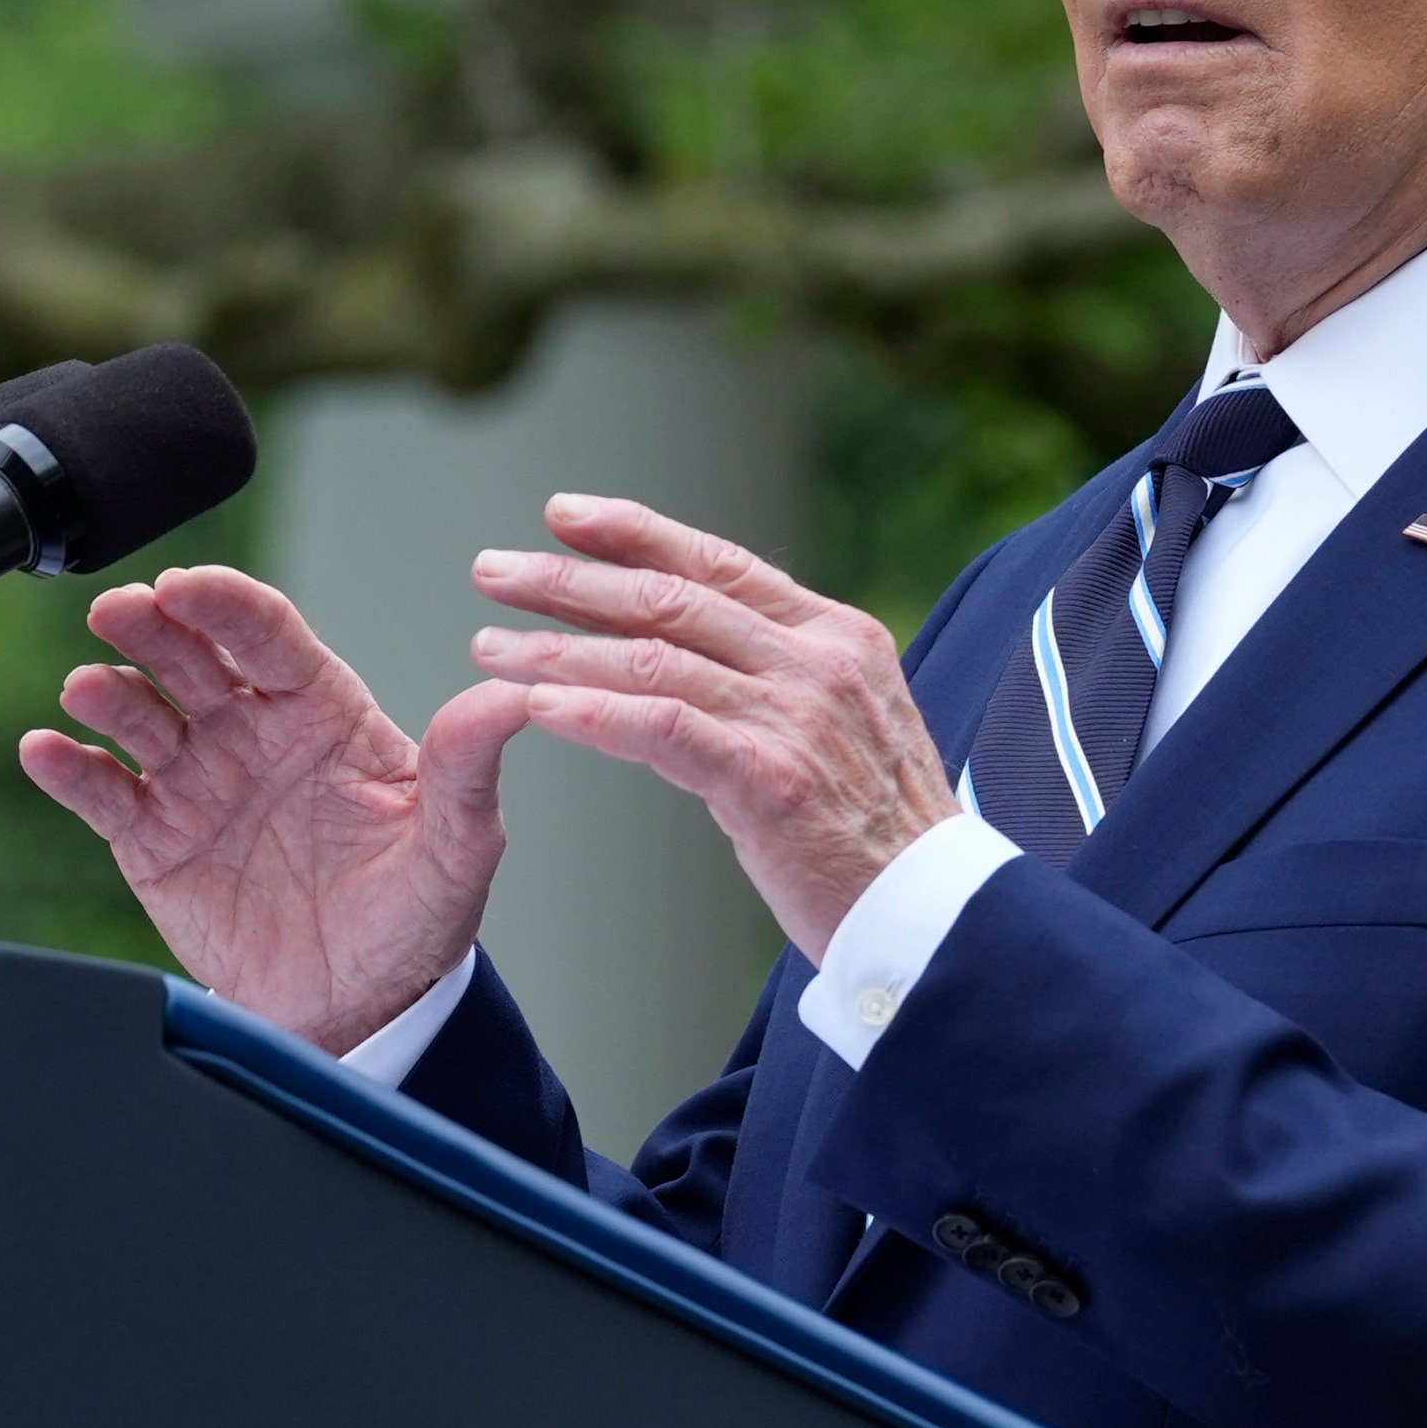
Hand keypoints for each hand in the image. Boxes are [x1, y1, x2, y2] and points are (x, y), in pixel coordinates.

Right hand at [19, 567, 528, 1053]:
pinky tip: (48, 750)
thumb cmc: (418, 914)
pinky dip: (68, 769)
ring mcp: (197, 780)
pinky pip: (101, 792)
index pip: (272, 637)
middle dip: (153, 627)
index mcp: (326, 712)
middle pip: (193, 658)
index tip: (190, 586)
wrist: (362, 1006)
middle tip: (120, 609)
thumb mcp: (459, 843)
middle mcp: (253, 731)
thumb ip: (470, 767)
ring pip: (140, 715)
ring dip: (109, 694)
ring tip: (91, 689)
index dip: (228, 605)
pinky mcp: (151, 838)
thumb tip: (514, 698)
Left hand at [464, 494, 959, 962]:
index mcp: (839, 636)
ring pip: (655, 659)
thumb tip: (692, 654)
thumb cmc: (881, 832)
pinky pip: (665, 728)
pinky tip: (539, 707)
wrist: (938, 912)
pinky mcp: (773, 780)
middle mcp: (820, 662)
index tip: (563, 515)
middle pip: (673, 599)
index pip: (721, 564)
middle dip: (571, 580)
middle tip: (492, 570)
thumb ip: (781, 679)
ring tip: (488, 647)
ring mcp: (799, 718)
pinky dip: (596, 712)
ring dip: (559, 649)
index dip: (636, 532)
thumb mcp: (845, 725)